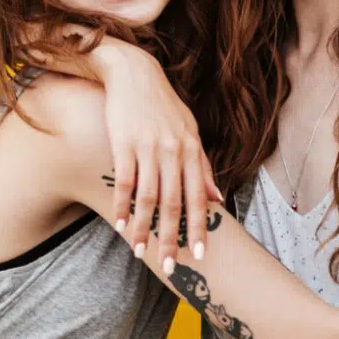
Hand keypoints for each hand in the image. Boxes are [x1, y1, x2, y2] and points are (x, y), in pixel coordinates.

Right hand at [91, 40, 222, 270]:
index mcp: (191, 149)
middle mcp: (173, 150)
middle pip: (173, 203)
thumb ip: (203, 166)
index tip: (200, 253)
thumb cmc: (163, 105)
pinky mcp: (124, 143)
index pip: (198, 196)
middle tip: (171, 265)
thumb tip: (218, 198)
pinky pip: (124, 181)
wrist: (134, 73)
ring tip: (139, 251)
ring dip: (143, 228)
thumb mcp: (190, 131)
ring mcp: (148, 147)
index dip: (199, 226)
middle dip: (172, 237)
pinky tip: (120, 224)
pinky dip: (122, 205)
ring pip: (148, 197)